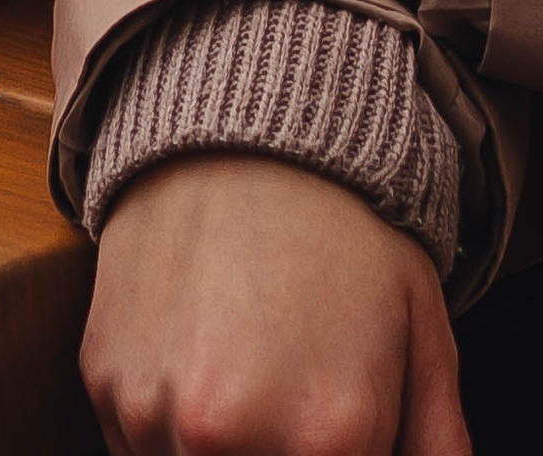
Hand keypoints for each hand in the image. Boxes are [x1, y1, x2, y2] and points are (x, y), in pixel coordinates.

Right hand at [84, 158, 467, 455]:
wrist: (252, 119)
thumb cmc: (349, 228)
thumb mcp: (422, 330)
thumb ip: (438, 443)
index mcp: (327, 440)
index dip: (343, 454)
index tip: (335, 429)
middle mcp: (230, 439)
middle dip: (279, 450)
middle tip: (292, 393)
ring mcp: (156, 414)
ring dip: (219, 444)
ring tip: (251, 366)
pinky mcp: (104, 385)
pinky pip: (136, 443)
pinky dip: (167, 422)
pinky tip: (202, 348)